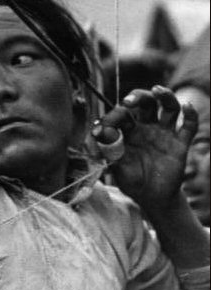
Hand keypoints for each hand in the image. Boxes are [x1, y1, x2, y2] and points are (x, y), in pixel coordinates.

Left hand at [92, 86, 197, 213]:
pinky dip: (190, 116)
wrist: (153, 198)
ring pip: (168, 107)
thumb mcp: (118, 168)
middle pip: (146, 102)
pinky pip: (189, 127)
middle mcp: (147, 126)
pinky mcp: (180, 144)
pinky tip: (187, 106)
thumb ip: (111, 151)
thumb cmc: (132, 180)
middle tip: (129, 101)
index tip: (102, 128)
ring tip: (158, 91)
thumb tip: (100, 133)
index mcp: (129, 129)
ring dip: (165, 96)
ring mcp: (165, 133)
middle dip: (138, 96)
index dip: (112, 117)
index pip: (123, 113)